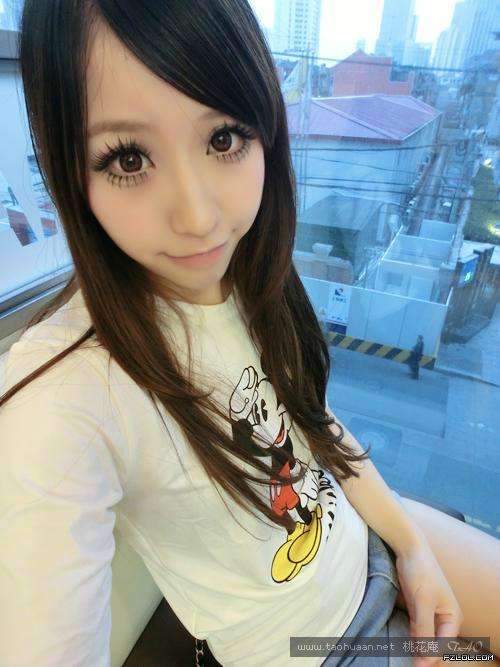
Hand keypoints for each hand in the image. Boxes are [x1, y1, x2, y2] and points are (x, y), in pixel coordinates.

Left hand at [394, 539, 463, 666]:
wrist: (409, 550)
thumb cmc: (421, 573)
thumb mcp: (422, 602)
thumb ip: (423, 628)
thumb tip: (425, 655)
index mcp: (453, 617)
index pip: (443, 645)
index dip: (431, 656)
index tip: (418, 665)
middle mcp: (444, 618)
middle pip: (435, 644)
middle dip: (425, 654)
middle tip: (412, 664)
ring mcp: (431, 614)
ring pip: (425, 638)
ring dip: (417, 648)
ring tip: (407, 659)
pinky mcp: (418, 609)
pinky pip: (416, 630)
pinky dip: (412, 638)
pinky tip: (404, 645)